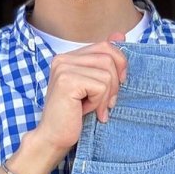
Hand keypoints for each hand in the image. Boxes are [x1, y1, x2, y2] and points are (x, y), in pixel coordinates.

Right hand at [34, 33, 128, 157]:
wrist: (53, 138)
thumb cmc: (74, 115)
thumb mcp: (94, 85)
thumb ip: (105, 61)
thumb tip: (121, 35)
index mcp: (68, 57)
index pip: (106, 46)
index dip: (119, 65)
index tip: (115, 87)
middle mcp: (63, 59)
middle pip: (109, 57)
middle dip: (114, 83)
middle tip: (105, 102)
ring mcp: (63, 68)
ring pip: (107, 73)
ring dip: (106, 96)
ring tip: (94, 108)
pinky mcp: (67, 81)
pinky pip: (101, 86)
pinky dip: (99, 102)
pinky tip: (86, 111)